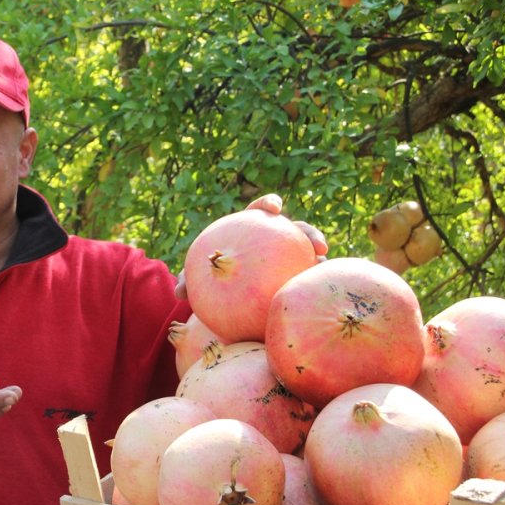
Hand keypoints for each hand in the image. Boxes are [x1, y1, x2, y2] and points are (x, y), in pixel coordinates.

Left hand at [174, 194, 327, 300]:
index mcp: (249, 231)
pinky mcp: (290, 281)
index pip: (259, 211)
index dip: (269, 205)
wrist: (220, 298)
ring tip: (325, 274)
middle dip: (308, 234)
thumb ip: (190, 280)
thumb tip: (179, 290)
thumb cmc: (208, 280)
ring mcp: (285, 262)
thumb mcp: (197, 279)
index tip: (275, 208)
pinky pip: (301, 284)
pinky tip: (312, 299)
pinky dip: (308, 288)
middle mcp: (271, 243)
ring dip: (318, 264)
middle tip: (317, 245)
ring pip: (306, 258)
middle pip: (294, 231)